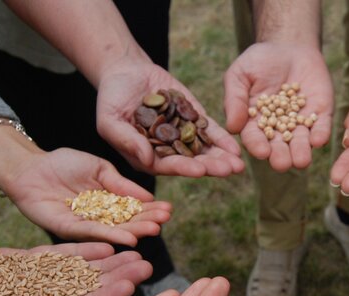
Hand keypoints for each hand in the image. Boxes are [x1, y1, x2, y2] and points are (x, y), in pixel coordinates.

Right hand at [0, 240, 150, 295]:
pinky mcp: (9, 268)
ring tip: (135, 250)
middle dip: (114, 281)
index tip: (134, 287)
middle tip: (148, 264)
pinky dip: (76, 252)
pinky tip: (102, 245)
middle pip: (80, 294)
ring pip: (71, 275)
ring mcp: (18, 289)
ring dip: (103, 265)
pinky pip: (50, 260)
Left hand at [3, 147, 171, 246]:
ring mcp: (85, 226)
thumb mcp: (100, 169)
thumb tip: (147, 197)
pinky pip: (92, 233)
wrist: (31, 167)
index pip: (134, 208)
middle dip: (146, 222)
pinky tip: (129, 238)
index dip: (150, 209)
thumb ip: (120, 184)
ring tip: (153, 229)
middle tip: (164, 222)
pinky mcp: (68, 230)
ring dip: (134, 231)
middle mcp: (99, 218)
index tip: (168, 210)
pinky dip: (111, 236)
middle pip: (126, 223)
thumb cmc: (64, 163)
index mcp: (109, 203)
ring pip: (113, 231)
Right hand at [96, 56, 243, 177]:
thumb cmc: (110, 98)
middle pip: (191, 162)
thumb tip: (147, 159)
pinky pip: (210, 131)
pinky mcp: (193, 119)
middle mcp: (167, 151)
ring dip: (221, 157)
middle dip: (211, 166)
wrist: (125, 72)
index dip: (184, 168)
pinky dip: (222, 139)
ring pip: (204, 150)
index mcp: (147, 157)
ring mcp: (182, 135)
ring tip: (239, 164)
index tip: (200, 171)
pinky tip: (236, 147)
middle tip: (230, 170)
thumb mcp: (110, 120)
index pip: (167, 166)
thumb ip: (127, 140)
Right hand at [224, 43, 332, 171]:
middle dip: (281, 156)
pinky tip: (319, 140)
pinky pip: (321, 127)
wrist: (289, 46)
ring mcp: (300, 123)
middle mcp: (278, 129)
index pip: (255, 138)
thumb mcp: (240, 75)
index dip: (257, 145)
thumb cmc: (259, 61)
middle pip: (279, 147)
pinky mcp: (320, 114)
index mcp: (255, 123)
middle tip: (282, 163)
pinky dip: (320, 134)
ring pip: (301, 142)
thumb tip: (232, 127)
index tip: (261, 151)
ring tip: (301, 160)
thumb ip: (235, 99)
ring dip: (301, 152)